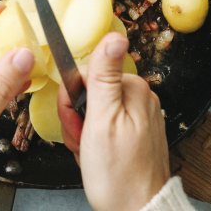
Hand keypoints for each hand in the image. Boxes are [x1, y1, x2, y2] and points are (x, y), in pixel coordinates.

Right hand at [58, 33, 169, 210]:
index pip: (85, 74)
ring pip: (94, 112)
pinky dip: (95, 142)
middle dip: (78, 118)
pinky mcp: (136, 133)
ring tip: (90, 151)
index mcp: (133, 88)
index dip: (71, 99)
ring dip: (84, 132)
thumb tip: (113, 36)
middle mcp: (140, 98)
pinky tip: (98, 156)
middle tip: (83, 139)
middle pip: (89, 93)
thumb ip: (103, 75)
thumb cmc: (118, 174)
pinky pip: (104, 128)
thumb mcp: (102, 119)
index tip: (75, 119)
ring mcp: (139, 116)